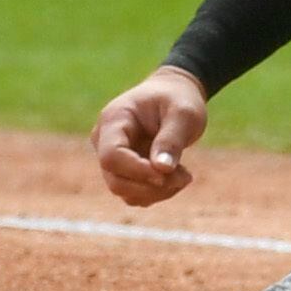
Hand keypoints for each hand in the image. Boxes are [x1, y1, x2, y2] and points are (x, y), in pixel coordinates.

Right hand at [93, 66, 209, 205]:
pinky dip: (157, 193)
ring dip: (158, 192)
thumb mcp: (184, 113)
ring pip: (125, 192)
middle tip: (187, 176)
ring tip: (184, 174)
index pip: (111, 156)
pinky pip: (134, 194)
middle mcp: (103, 141)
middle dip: (152, 186)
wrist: (174, 95)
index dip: (137, 171)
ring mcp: (111, 159)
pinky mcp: (122, 172)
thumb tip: (161, 170)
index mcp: (113, 120)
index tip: (167, 173)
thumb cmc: (178, 99)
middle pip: (116, 180)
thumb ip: (172, 139)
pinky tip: (176, 176)